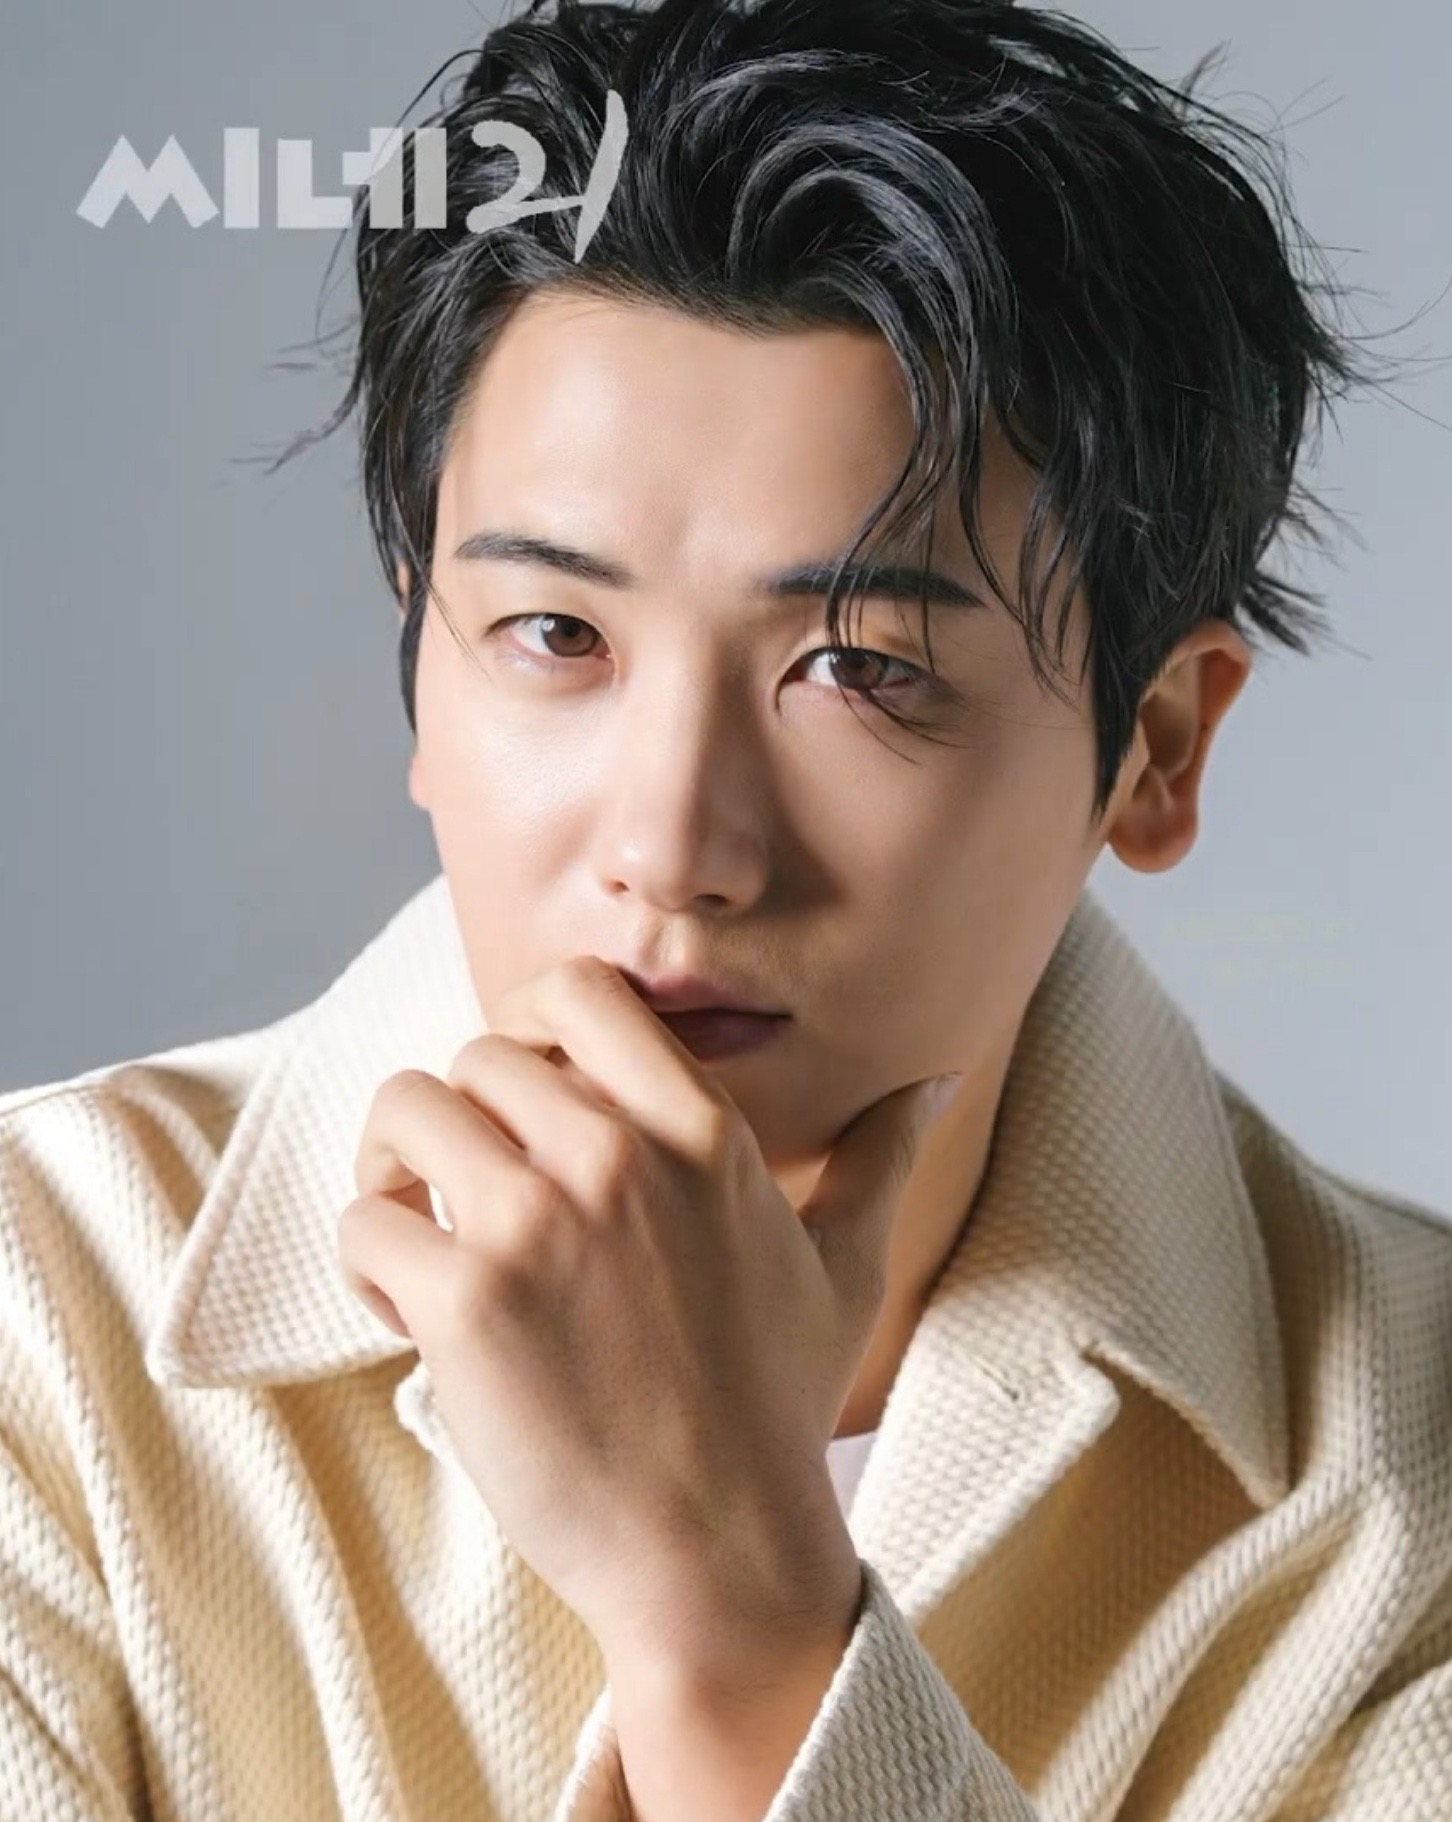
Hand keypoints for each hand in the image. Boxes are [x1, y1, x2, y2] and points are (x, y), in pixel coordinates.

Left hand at [336, 953, 959, 1678]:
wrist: (720, 1555)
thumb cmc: (774, 1408)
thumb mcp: (845, 1267)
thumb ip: (881, 1157)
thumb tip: (938, 1078)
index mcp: (702, 1131)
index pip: (580, 990)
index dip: (531, 1024)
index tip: (525, 1088)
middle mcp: (618, 1155)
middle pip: (478, 1054)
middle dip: (464, 1116)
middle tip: (470, 1188)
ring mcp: (537, 1224)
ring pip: (406, 1109)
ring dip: (397, 1168)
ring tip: (423, 1233)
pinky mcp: (465, 1303)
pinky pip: (365, 1219)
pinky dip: (370, 1259)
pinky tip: (406, 1308)